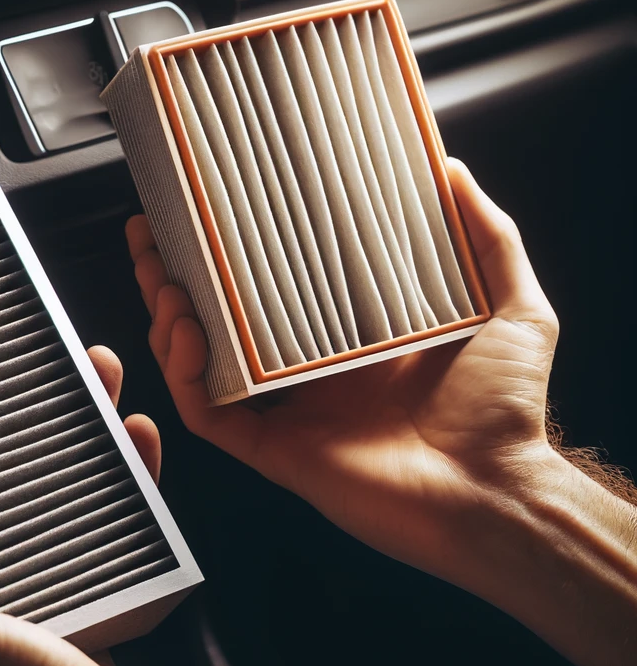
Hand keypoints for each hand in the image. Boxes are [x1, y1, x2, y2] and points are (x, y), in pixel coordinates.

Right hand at [126, 159, 559, 592]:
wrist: (496, 493)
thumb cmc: (506, 414)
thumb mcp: (512, 306)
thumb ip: (489, 238)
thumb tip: (453, 172)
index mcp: (349, 338)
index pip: (274, 285)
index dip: (236, 249)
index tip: (213, 207)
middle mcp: (309, 372)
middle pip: (222, 320)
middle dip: (179, 277)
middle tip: (153, 236)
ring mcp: (287, 412)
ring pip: (201, 363)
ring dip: (169, 319)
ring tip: (159, 276)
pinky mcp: (274, 451)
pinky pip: (209, 413)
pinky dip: (184, 376)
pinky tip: (180, 333)